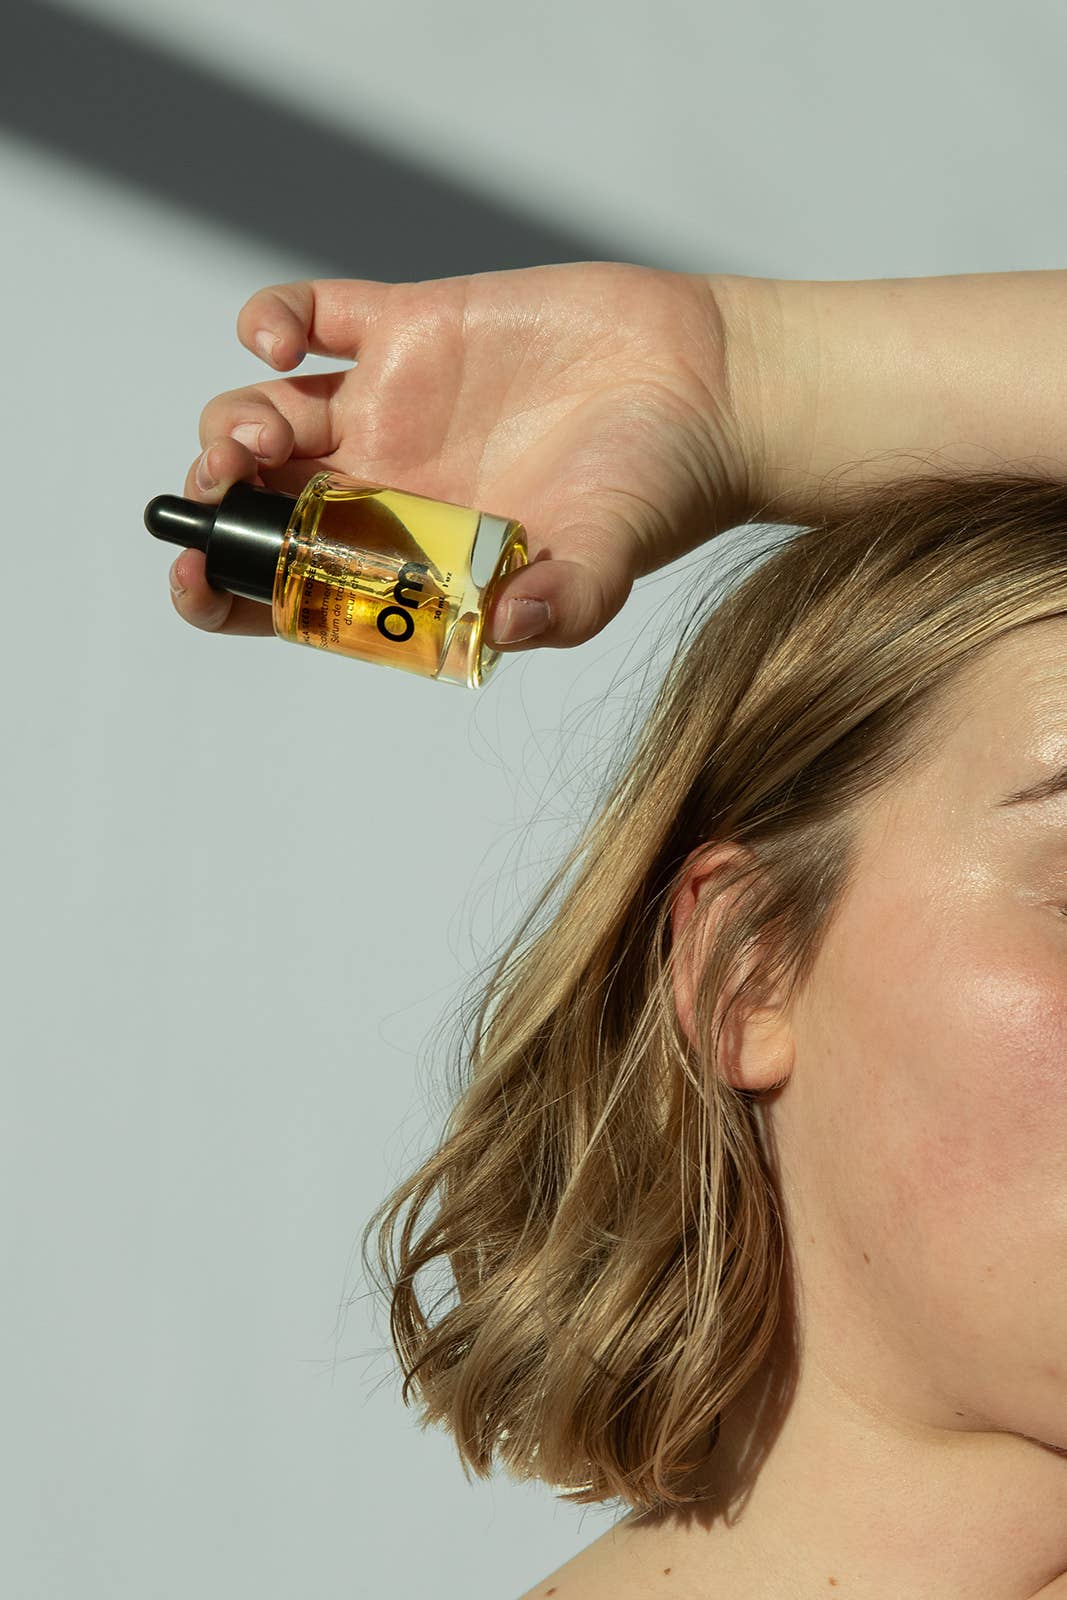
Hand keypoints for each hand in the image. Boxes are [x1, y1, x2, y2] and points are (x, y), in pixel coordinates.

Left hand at [167, 261, 757, 648]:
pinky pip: (312, 314)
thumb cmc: (660, 491)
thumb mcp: (610, 564)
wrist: (709, 388)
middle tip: (228, 493)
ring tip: (260, 436)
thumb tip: (505, 628)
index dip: (227, 590)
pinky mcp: (416, 325)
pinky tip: (278, 340)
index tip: (196, 580)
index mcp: (414, 557)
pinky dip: (271, 320)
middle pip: (259, 500)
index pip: (292, 586)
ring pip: (266, 412)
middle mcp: (389, 486)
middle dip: (216, 500)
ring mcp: (394, 404)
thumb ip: (562, 603)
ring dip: (232, 424)